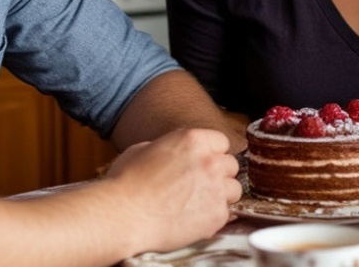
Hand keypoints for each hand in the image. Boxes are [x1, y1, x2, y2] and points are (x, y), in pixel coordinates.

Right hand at [105, 127, 241, 251]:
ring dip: (221, 196)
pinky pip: (226, 214)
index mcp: (193, 139)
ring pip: (234, 190)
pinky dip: (214, 217)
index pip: (221, 142)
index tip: (204, 164)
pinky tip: (195, 218)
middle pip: (231, 165)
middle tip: (202, 186)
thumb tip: (172, 152)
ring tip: (200, 204)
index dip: (212, 153)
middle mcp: (210, 160)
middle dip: (219, 174)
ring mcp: (216, 188)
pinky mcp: (216, 215)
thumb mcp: (144, 149)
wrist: (124, 215)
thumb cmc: (126, 182)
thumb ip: (169, 147)